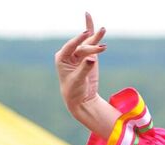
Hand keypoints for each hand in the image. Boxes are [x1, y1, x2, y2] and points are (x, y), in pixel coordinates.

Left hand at [55, 14, 117, 136]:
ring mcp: (78, 54)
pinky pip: (92, 44)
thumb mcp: (78, 80)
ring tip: (103, 30)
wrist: (80, 98)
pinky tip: (96, 25)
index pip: (70, 46)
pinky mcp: (88, 56)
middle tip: (102, 49)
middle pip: (82, 46)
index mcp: (61, 58)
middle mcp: (69, 53)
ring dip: (96, 38)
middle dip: (92, 47)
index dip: (78, 39)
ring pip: (88, 43)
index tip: (86, 33)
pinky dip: (95, 35)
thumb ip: (84, 68)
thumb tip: (92, 59)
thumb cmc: (74, 91)